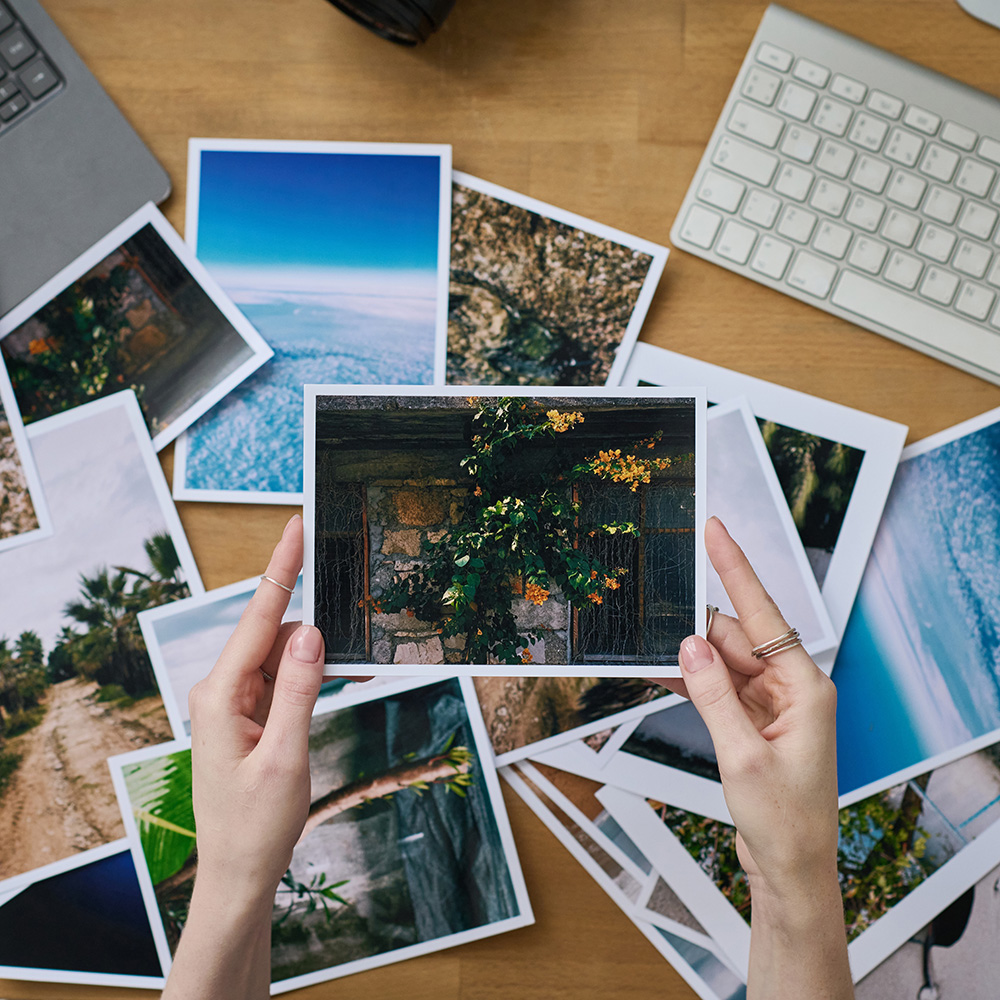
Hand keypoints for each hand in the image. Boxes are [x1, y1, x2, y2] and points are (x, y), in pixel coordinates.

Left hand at [187, 514, 324, 901]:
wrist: (238, 874)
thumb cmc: (255, 824)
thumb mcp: (285, 755)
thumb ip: (298, 689)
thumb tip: (311, 631)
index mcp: (220, 694)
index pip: (258, 618)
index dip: (282, 568)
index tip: (296, 527)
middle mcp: (223, 690)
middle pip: (274, 632)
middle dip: (314, 619)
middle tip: (352, 609)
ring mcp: (235, 702)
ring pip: (282, 655)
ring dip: (317, 654)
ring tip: (355, 663)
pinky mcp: (248, 715)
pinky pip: (283, 679)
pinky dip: (311, 675)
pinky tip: (338, 676)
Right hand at [668, 516, 839, 906]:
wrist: (791, 867)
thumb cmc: (785, 820)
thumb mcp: (741, 756)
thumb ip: (713, 694)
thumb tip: (689, 644)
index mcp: (805, 687)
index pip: (763, 614)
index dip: (735, 568)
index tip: (716, 531)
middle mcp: (791, 687)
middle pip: (735, 636)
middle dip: (695, 628)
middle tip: (653, 617)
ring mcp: (772, 703)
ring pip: (722, 660)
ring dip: (690, 658)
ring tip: (650, 652)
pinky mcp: (754, 720)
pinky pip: (718, 686)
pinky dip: (692, 681)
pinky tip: (662, 672)